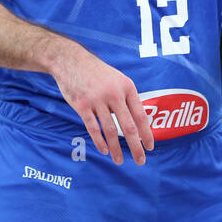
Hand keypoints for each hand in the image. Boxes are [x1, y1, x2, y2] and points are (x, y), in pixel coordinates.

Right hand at [53, 49, 154, 164]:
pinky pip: (93, 128)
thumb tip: (138, 120)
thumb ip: (127, 98)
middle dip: (136, 146)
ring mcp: (97, 100)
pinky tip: (104, 150)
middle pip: (128, 126)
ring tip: (120, 160)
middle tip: (141, 161)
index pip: (141, 115)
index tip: (150, 147)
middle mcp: (114, 94)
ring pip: (110, 130)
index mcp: (126, 87)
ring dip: (116, 148)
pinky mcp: (82, 105)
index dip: (147, 133)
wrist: (71, 60)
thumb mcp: (117, 79)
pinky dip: (99, 141)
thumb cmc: (97, 73)